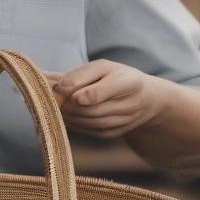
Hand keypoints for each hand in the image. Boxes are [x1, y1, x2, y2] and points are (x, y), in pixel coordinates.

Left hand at [42, 59, 163, 140]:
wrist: (145, 98)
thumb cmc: (116, 77)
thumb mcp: (103, 67)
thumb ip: (82, 74)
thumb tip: (60, 88)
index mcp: (128, 82)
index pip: (104, 92)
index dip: (84, 95)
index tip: (68, 94)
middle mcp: (130, 104)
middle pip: (94, 110)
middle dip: (71, 107)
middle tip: (54, 101)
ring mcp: (125, 122)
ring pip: (93, 123)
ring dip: (71, 117)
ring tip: (57, 108)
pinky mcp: (117, 133)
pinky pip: (93, 131)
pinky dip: (77, 125)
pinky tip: (67, 116)